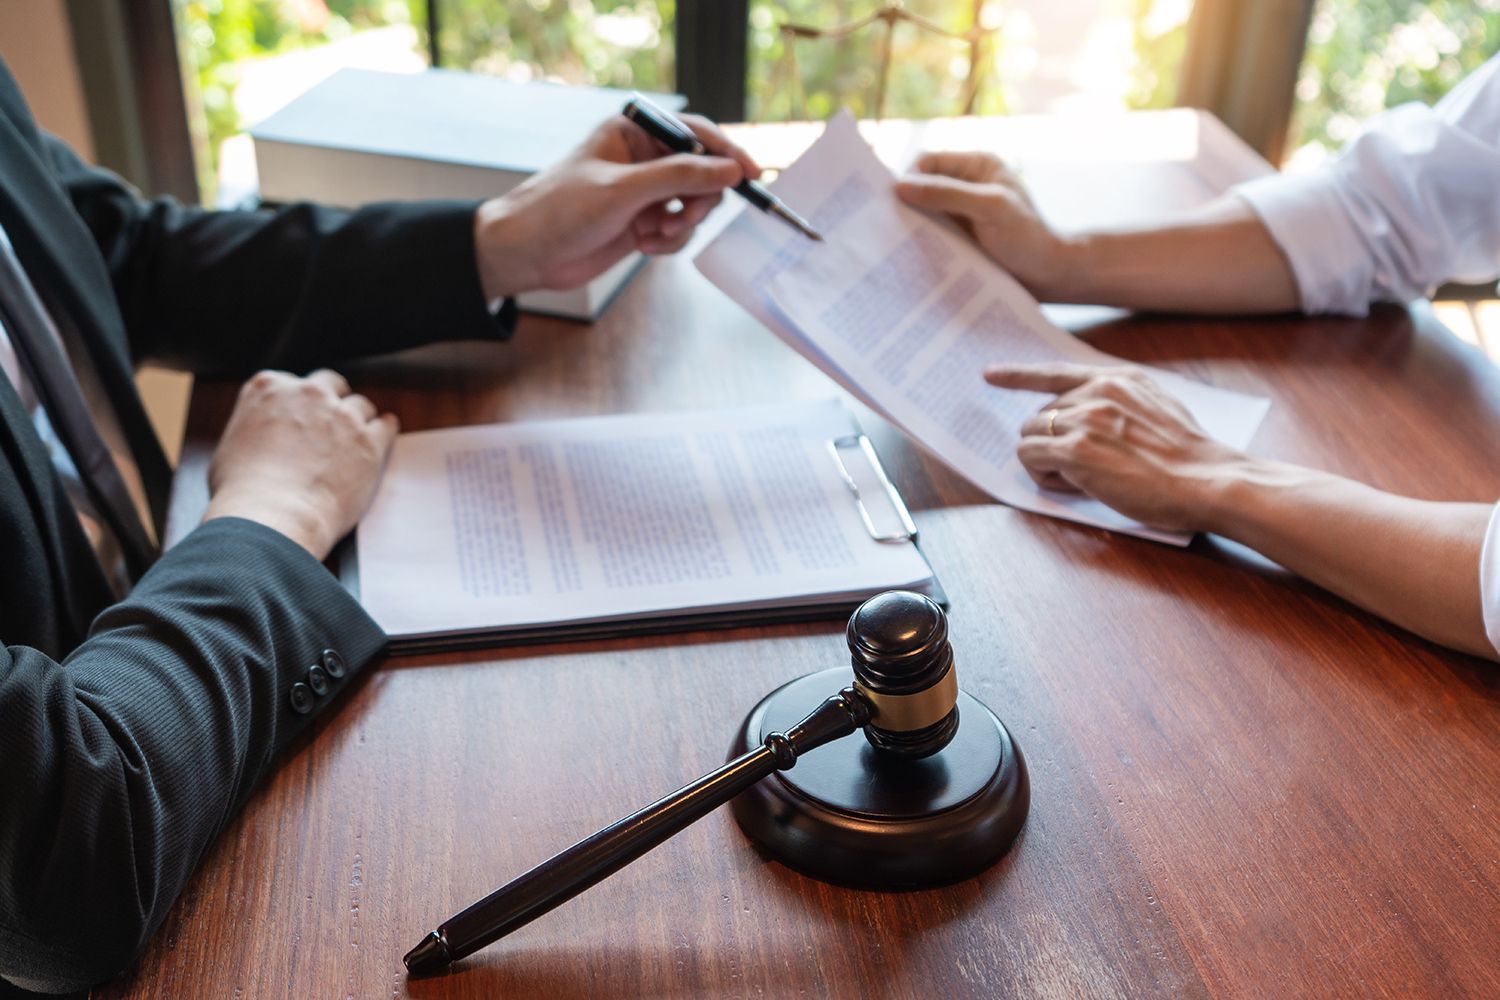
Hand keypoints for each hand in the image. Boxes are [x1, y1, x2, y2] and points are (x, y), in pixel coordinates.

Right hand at [204, 369, 397, 559]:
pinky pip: (386, 425)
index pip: (290, 382)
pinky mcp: (369, 441)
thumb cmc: (243, 492)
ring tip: (354, 443)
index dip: (298, 403)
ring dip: (358, 421)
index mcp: (268, 388)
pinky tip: (382, 437)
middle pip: (330, 383)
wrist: (272, 516)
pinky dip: (384, 430)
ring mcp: (342, 415)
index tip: (301, 417)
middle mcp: (307, 393)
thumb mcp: (231, 446)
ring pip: (360, 405)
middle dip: (332, 400)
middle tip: (331, 423)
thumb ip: (254, 428)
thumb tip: (262, 439)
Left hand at [474, 114, 759, 299]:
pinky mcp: (642, 221)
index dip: (726, 153)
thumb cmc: (559, 210)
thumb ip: (680, 177)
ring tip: (656, 235)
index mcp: (633, 131)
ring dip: (683, 224)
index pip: (695, 133)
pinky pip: (678, 229)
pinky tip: (645, 246)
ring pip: (693, 204)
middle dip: (699, 199)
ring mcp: (643, 191)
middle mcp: (642, 158)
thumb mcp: (624, 190)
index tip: (750, 175)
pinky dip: (669, 241)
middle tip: (684, 218)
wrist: (526, 254)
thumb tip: (729, 170)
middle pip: (701, 172)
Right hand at [896, 152, 1078, 300]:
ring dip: (912, 227)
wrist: (1050, 277)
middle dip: (907, 204)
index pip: (929, 162)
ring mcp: (964, 213)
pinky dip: (921, 243)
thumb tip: (900, 187)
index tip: (892, 203)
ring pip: (925, 213)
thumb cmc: (1027, 238)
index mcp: (978, 165)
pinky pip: (932, 235)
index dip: (909, 178)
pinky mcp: (961, 238)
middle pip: (923, 187)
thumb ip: (947, 194)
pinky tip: (910, 257)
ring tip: (894, 245)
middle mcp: (969, 185)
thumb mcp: (989, 209)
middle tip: (885, 226)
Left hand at [986, 362, 1245, 532]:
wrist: (1208, 480)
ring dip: (1047, 461)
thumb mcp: (1157, 408)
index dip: (1018, 375)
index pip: (1055, 372)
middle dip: (1053, 444)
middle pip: (1040, 414)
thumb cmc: (1189, 457)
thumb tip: (1084, 416)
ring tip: (1083, 478)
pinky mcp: (1075, 451)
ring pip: (1030, 436)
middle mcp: (1097, 391)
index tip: (990, 375)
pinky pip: (1030, 458)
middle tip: (1086, 468)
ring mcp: (1084, 419)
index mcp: (1117, 379)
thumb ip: (1120, 403)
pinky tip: (1075, 485)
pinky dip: (1044, 476)